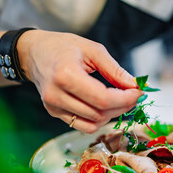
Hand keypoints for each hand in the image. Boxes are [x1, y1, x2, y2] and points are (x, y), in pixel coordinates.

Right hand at [17, 30, 142, 132]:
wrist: (34, 52)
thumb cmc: (63, 47)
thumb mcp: (93, 50)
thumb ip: (115, 70)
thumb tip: (135, 86)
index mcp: (66, 76)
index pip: (102, 99)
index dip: (125, 99)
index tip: (138, 92)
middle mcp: (56, 95)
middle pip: (99, 114)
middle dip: (122, 106)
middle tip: (133, 94)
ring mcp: (53, 107)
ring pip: (92, 124)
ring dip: (111, 114)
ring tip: (119, 100)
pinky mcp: (54, 113)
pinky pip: (82, 125)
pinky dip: (98, 119)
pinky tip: (104, 106)